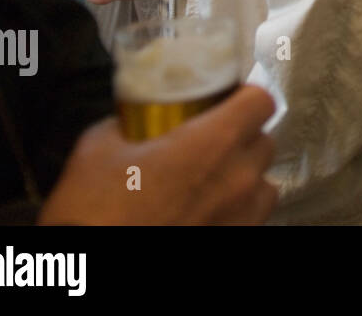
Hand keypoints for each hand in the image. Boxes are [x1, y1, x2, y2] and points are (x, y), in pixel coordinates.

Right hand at [37, 85, 277, 224]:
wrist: (97, 264)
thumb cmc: (97, 212)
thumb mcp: (97, 149)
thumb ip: (125, 125)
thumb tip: (130, 122)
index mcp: (214, 142)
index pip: (262, 101)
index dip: (247, 96)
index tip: (230, 99)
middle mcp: (239, 177)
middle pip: (264, 141)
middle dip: (242, 137)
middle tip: (210, 142)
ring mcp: (243, 215)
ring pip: (264, 183)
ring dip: (245, 177)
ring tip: (211, 182)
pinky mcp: (237, 238)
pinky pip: (252, 218)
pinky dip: (237, 211)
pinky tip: (206, 211)